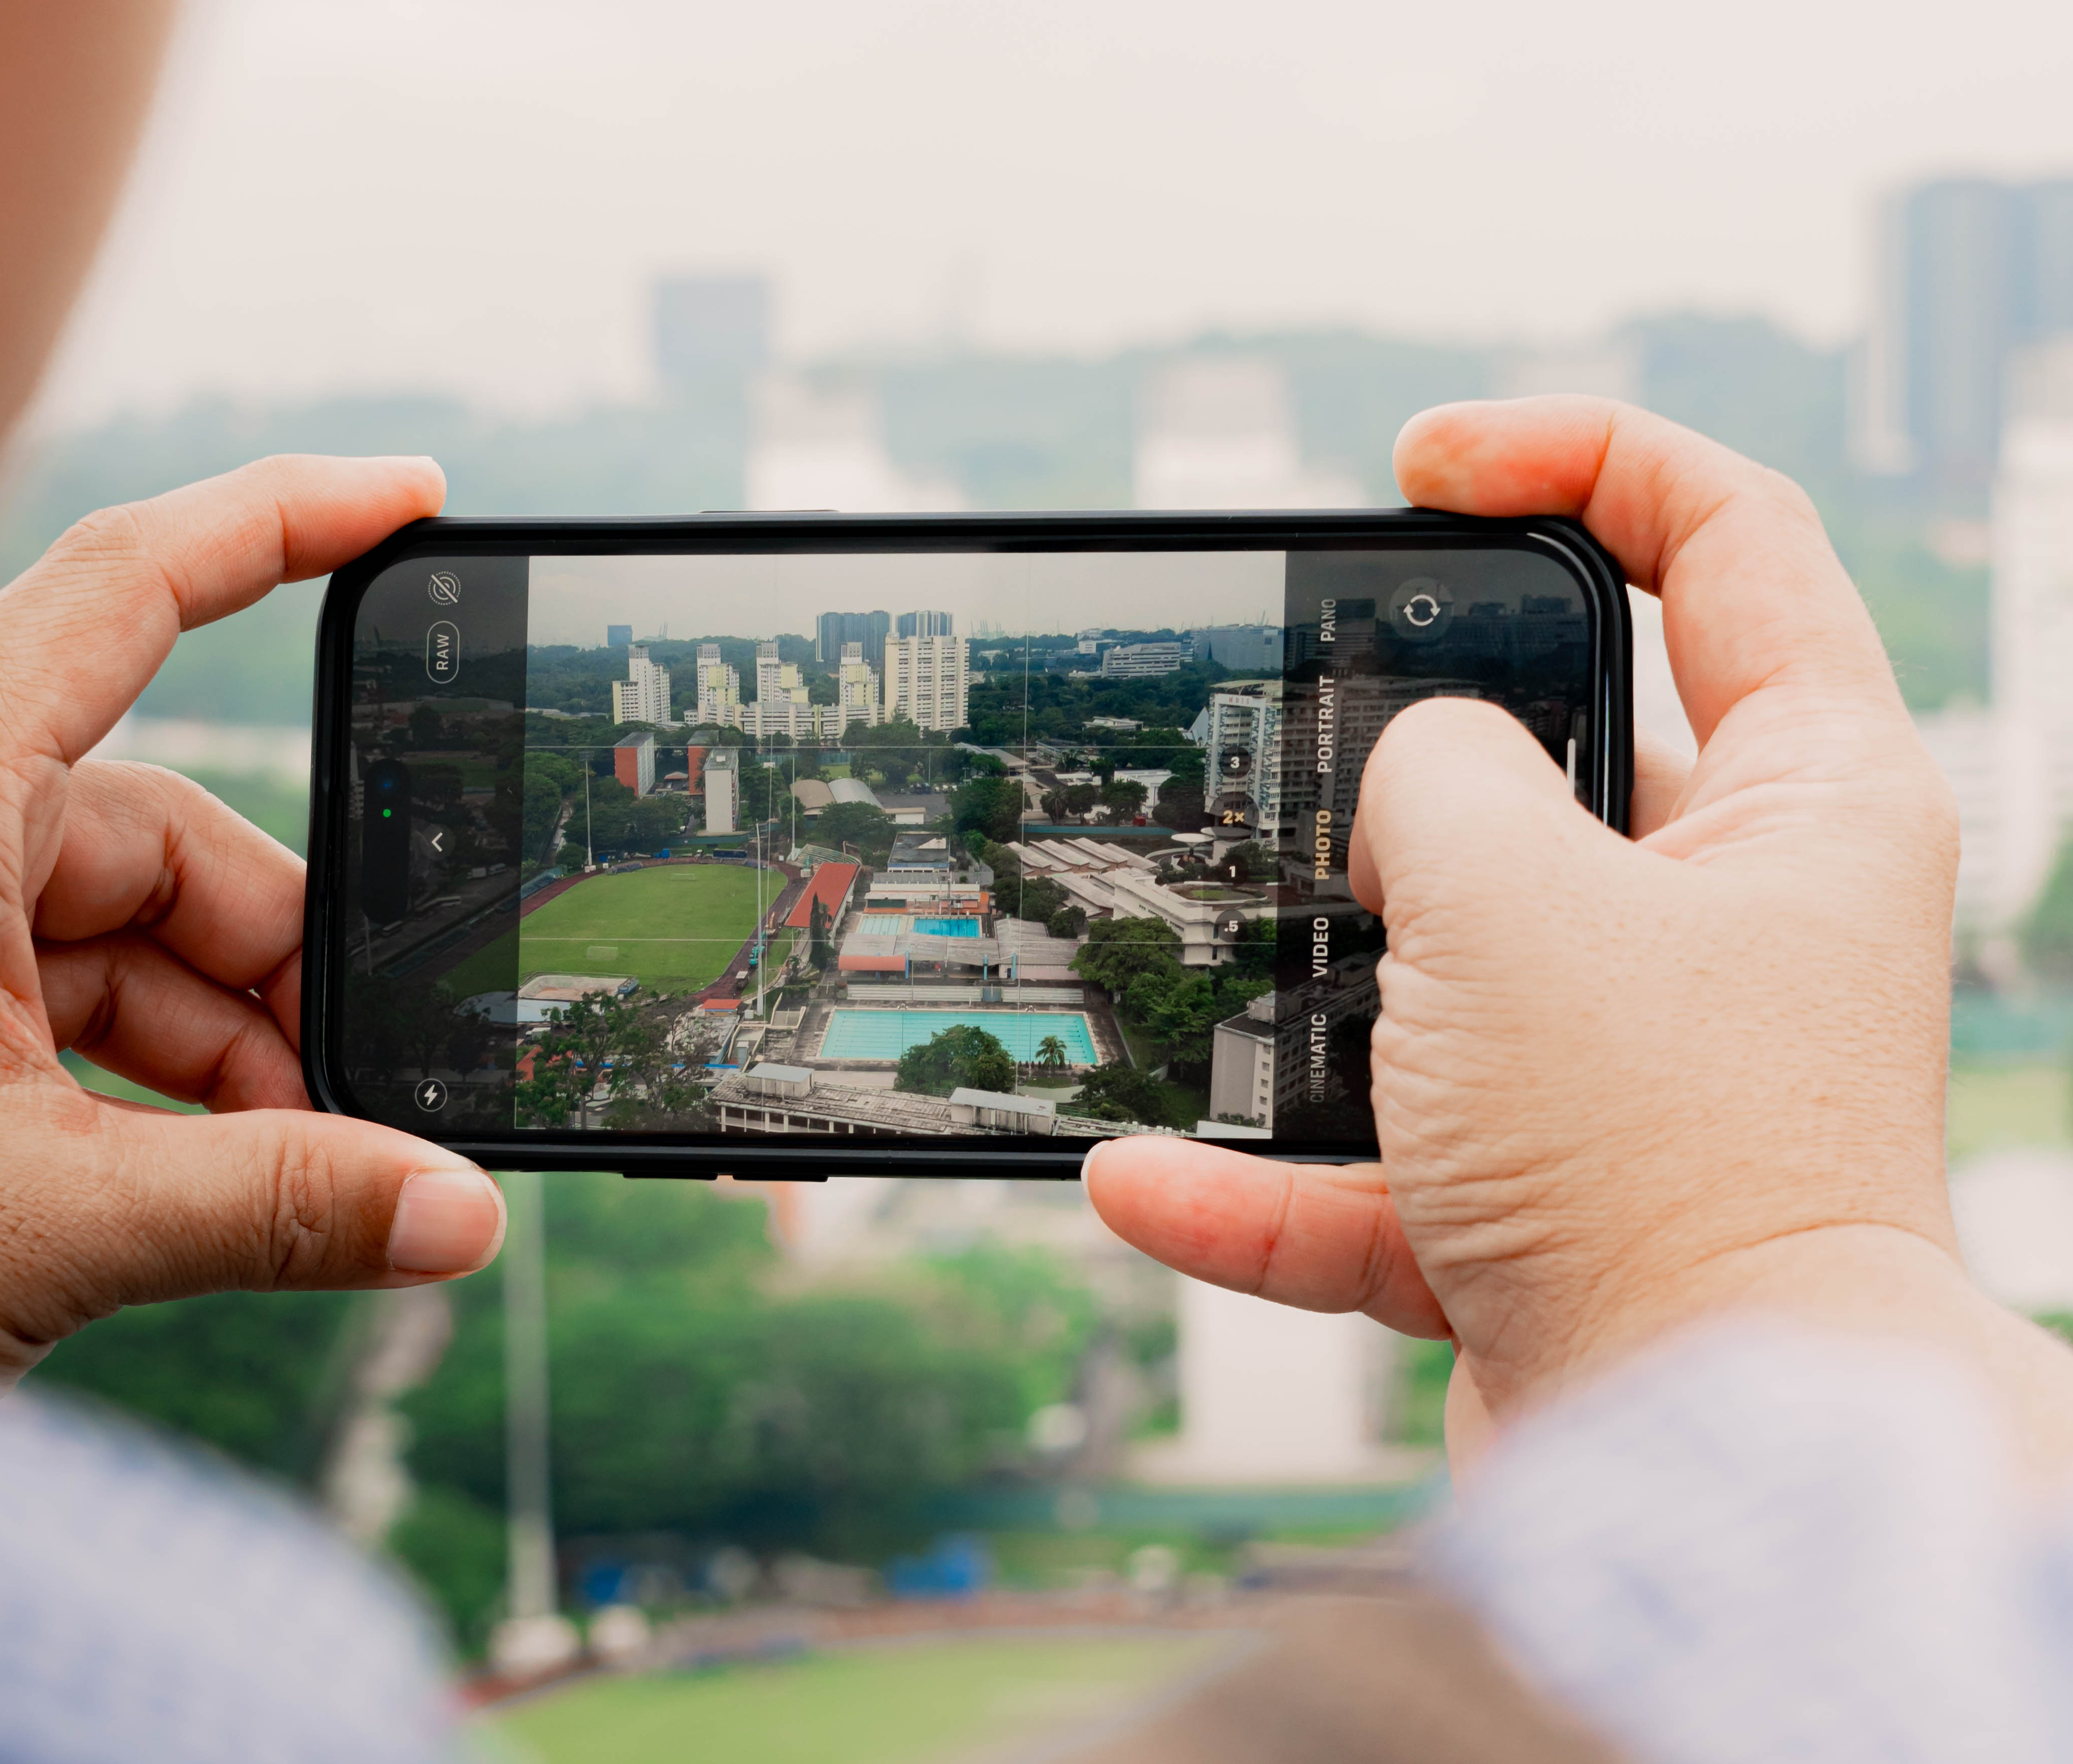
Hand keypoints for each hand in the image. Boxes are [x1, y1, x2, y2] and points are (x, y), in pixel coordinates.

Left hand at [0, 456, 505, 1380]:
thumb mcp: (40, 1218)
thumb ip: (276, 1205)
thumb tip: (462, 1214)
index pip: (130, 586)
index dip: (285, 521)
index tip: (414, 497)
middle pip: (176, 838)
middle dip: (286, 980)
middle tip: (370, 1110)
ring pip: (139, 932)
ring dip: (231, 1050)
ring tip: (291, 1180)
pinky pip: (82, 990)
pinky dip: (159, 1078)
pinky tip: (210, 1179)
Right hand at [1086, 399, 2072, 1469]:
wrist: (1702, 1462)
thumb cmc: (1659, 1155)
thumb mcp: (1515, 898)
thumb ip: (1429, 777)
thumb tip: (1400, 781)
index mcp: (1806, 798)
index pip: (1728, 539)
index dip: (1580, 456)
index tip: (1422, 464)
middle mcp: (1733, 923)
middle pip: (1562, 756)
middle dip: (1413, 751)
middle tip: (1290, 728)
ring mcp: (1635, 1068)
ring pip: (1449, 970)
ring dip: (1317, 980)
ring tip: (1203, 952)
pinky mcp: (1546, 1202)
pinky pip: (1383, 1169)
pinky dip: (1265, 1184)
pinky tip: (1142, 1179)